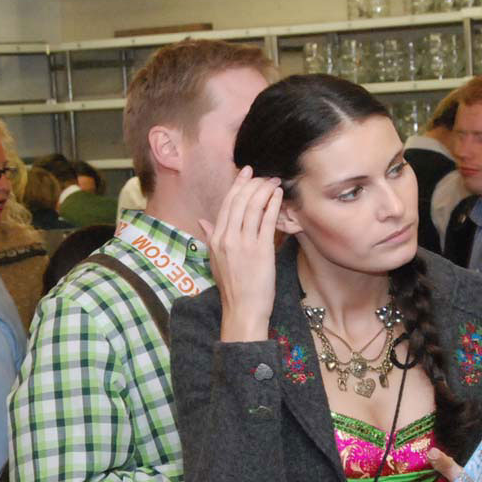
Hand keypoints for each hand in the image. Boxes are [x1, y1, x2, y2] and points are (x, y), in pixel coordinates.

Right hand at [201, 166, 282, 341]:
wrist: (243, 309)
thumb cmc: (232, 287)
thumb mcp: (215, 260)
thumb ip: (211, 237)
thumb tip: (203, 221)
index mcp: (215, 239)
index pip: (226, 204)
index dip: (237, 185)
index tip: (246, 172)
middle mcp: (227, 238)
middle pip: (239, 201)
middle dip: (253, 183)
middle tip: (264, 174)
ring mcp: (243, 243)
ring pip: (253, 207)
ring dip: (264, 190)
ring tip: (273, 181)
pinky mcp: (261, 250)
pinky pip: (267, 220)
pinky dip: (273, 204)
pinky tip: (278, 195)